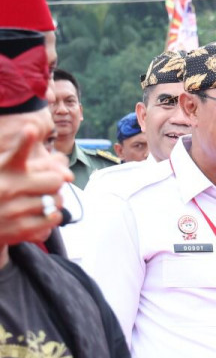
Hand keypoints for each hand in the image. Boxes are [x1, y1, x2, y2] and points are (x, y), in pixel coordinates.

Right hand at [0, 122, 71, 246]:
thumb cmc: (2, 187)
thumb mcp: (10, 169)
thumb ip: (40, 164)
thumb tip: (68, 174)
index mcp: (4, 169)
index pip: (18, 154)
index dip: (25, 141)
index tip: (30, 128)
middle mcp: (8, 188)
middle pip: (56, 180)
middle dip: (55, 182)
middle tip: (45, 185)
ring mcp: (14, 209)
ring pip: (58, 200)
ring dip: (54, 200)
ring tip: (39, 200)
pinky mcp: (20, 228)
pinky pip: (54, 218)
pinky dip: (52, 215)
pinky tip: (39, 213)